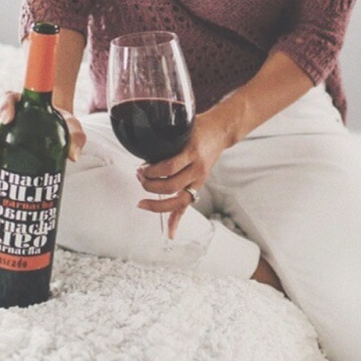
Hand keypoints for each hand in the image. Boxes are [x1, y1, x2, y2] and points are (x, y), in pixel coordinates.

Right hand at [0, 90, 85, 182]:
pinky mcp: (1, 153)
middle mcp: (7, 120)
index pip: (8, 99)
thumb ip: (75, 137)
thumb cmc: (64, 126)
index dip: (4, 107)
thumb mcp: (72, 128)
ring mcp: (2, 137)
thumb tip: (73, 156)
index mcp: (22, 105)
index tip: (8, 118)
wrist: (61, 136)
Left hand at [135, 105, 231, 237]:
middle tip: (139, 177)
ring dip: (157, 203)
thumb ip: (168, 140)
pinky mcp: (200, 184)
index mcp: (192, 151)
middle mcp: (197, 167)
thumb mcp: (183, 128)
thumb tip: (145, 149)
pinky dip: (177, 220)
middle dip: (150, 185)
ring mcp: (200, 178)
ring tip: (143, 197)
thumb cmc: (199, 127)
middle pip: (171, 185)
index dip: (152, 171)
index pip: (169, 167)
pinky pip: (187, 206)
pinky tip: (169, 233)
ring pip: (178, 200)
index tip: (141, 169)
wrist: (221, 130)